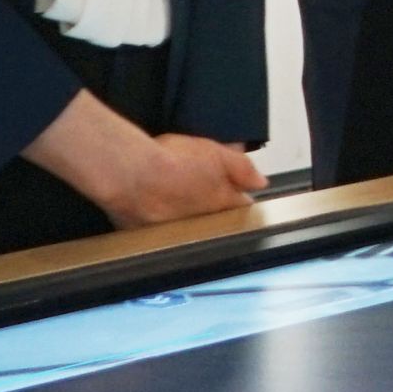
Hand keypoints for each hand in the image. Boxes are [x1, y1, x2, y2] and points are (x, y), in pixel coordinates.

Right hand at [88, 131, 268, 229]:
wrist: (131, 175)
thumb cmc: (173, 161)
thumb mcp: (215, 154)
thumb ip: (242, 168)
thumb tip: (260, 182)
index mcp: (221, 203)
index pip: (242, 205)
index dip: (241, 196)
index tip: (238, 191)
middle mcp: (203, 224)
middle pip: (217, 218)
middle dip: (215, 207)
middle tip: (201, 190)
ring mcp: (176, 233)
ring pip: (192, 226)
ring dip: (189, 216)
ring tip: (177, 197)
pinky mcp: (150, 237)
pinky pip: (163, 231)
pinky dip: (163, 222)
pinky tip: (155, 208)